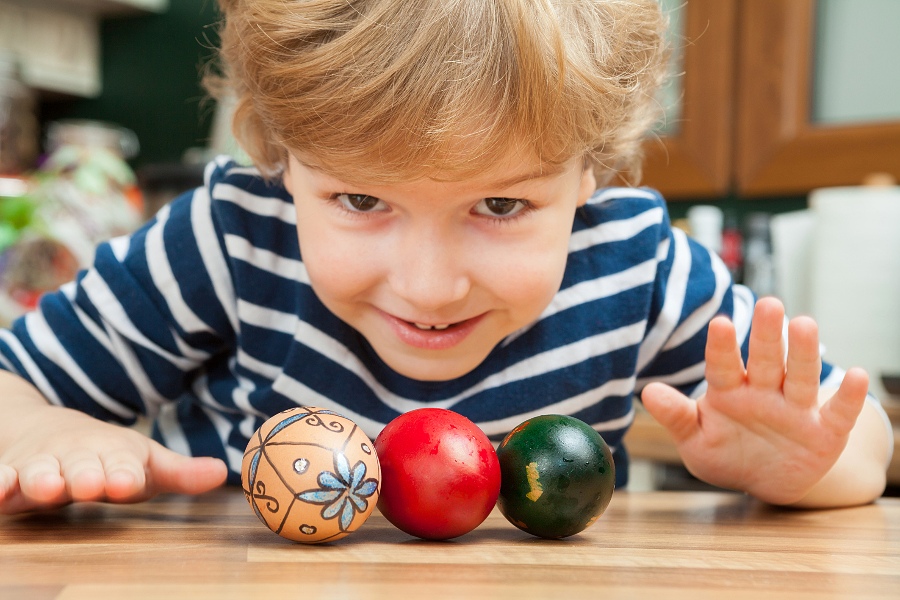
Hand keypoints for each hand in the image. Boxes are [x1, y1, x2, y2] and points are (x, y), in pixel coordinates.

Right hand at [0, 405, 227, 513]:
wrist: (47, 428)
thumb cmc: (107, 455)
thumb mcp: (144, 462)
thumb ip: (180, 473)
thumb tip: (223, 472)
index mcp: (113, 455)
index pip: (121, 465)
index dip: (123, 473)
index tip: (126, 481)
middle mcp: (76, 458)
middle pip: (80, 467)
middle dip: (84, 475)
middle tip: (88, 483)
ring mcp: (41, 465)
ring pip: (39, 472)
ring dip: (42, 478)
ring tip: (45, 485)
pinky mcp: (11, 474)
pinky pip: (1, 478)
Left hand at [641, 296, 869, 504]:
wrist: (763, 481)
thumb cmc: (724, 452)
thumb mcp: (695, 440)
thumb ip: (676, 417)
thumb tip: (647, 392)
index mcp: (729, 391)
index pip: (723, 366)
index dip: (721, 347)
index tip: (718, 323)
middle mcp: (764, 392)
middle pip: (765, 361)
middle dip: (766, 335)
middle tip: (769, 304)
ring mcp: (795, 409)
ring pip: (799, 378)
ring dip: (802, 353)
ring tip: (805, 324)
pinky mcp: (824, 432)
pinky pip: (837, 413)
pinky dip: (846, 397)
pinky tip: (855, 374)